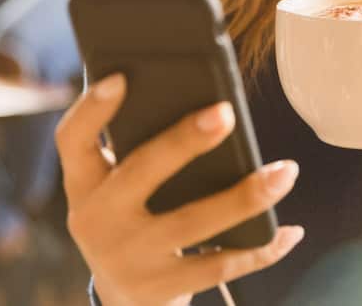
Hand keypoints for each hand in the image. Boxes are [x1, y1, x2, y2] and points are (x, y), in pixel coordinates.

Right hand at [56, 75, 304, 305]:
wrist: (123, 302)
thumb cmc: (131, 221)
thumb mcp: (116, 190)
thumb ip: (139, 150)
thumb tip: (198, 99)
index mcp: (84, 184)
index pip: (72, 140)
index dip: (91, 109)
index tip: (121, 77)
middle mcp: (97, 221)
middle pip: (141, 171)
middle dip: (184, 141)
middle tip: (226, 113)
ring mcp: (128, 258)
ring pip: (193, 222)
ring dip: (245, 197)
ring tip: (285, 172)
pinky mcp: (160, 289)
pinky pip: (220, 265)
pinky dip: (261, 248)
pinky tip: (289, 230)